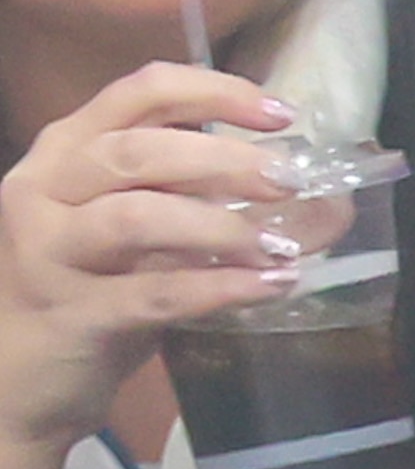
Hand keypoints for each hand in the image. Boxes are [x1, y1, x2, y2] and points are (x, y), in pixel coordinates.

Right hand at [0, 64, 304, 456]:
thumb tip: (330, 204)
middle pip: (138, 152)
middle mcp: (45, 188)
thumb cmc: (90, 289)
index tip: (281, 114)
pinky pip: (155, 294)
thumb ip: (211, 204)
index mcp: (66, 150)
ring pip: (137, 217)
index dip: (213, 93)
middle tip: (291, 181)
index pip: (139, 94)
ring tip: (282, 248)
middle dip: (224, 160)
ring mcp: (50, 250)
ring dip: (220, 226)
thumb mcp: (146, 235)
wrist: (19, 375)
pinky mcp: (73, 313)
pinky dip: (221, 287)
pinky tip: (272, 286)